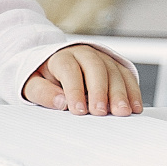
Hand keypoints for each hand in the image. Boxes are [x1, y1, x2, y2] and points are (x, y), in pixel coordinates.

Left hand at [23, 43, 144, 114]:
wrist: (53, 65)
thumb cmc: (43, 78)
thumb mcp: (32, 84)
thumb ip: (43, 92)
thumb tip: (60, 102)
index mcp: (61, 57)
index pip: (70, 71)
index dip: (75, 90)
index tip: (78, 110)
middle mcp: (83, 53)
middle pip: (95, 68)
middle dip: (100, 91)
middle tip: (101, 112)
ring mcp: (102, 58)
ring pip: (114, 71)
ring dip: (120, 93)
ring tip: (122, 112)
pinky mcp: (115, 65)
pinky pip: (127, 76)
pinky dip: (133, 91)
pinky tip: (134, 106)